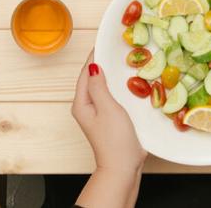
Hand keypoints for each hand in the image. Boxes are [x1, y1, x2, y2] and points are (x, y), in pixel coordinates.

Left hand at [72, 53, 145, 173]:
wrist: (122, 168)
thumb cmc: (115, 140)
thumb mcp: (107, 108)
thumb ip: (99, 86)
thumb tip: (94, 66)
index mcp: (81, 103)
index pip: (85, 73)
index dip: (94, 57)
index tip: (104, 41)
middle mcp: (86, 108)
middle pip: (92, 79)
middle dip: (102, 64)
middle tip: (116, 48)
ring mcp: (97, 115)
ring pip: (102, 88)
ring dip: (110, 75)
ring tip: (122, 61)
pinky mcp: (108, 120)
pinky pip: (110, 97)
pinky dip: (117, 87)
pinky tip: (128, 83)